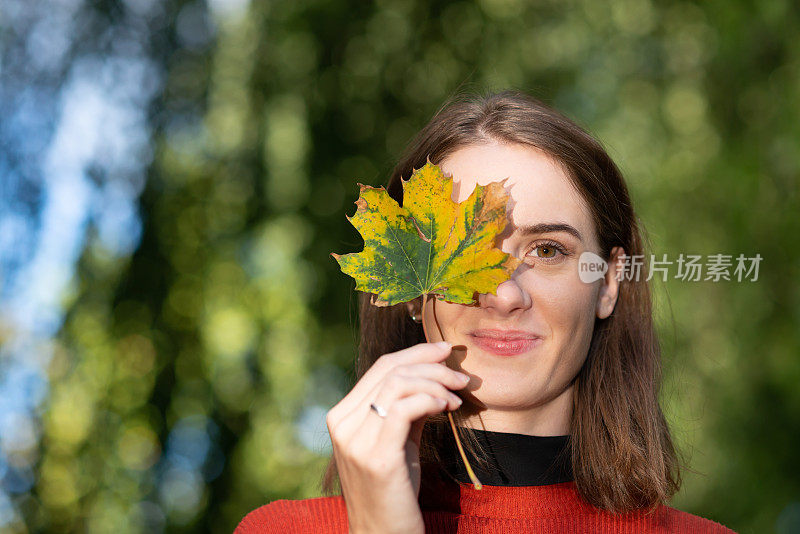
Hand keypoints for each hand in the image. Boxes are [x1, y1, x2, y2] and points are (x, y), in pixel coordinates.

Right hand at [325, 341, 469, 533]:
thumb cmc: (392, 491)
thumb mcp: (396, 441)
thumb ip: (405, 409)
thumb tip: (432, 375)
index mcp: (342, 415)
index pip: (381, 366)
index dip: (417, 352)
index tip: (446, 350)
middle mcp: (342, 424)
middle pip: (390, 370)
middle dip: (432, 364)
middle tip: (462, 375)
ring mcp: (355, 440)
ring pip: (398, 384)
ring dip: (436, 383)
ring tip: (458, 396)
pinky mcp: (376, 457)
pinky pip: (405, 409)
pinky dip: (431, 400)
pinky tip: (447, 408)